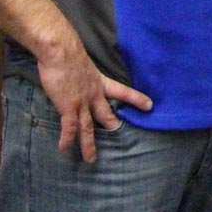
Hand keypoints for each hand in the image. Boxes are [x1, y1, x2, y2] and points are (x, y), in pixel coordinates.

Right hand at [35, 40, 151, 163]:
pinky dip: (67, 139)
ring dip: (89, 144)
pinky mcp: (68, 106)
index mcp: (100, 82)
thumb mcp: (83, 63)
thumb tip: (77, 74)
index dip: (136, 99)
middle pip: (106, 114)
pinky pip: (69, 127)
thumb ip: (83, 73)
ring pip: (88, 127)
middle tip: (120, 137)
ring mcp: (82, 102)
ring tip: (91, 159)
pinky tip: (64, 148)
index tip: (150, 105)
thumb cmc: (68, 53)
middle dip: (112, 126)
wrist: (61, 52)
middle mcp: (94, 95)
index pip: (123, 91)